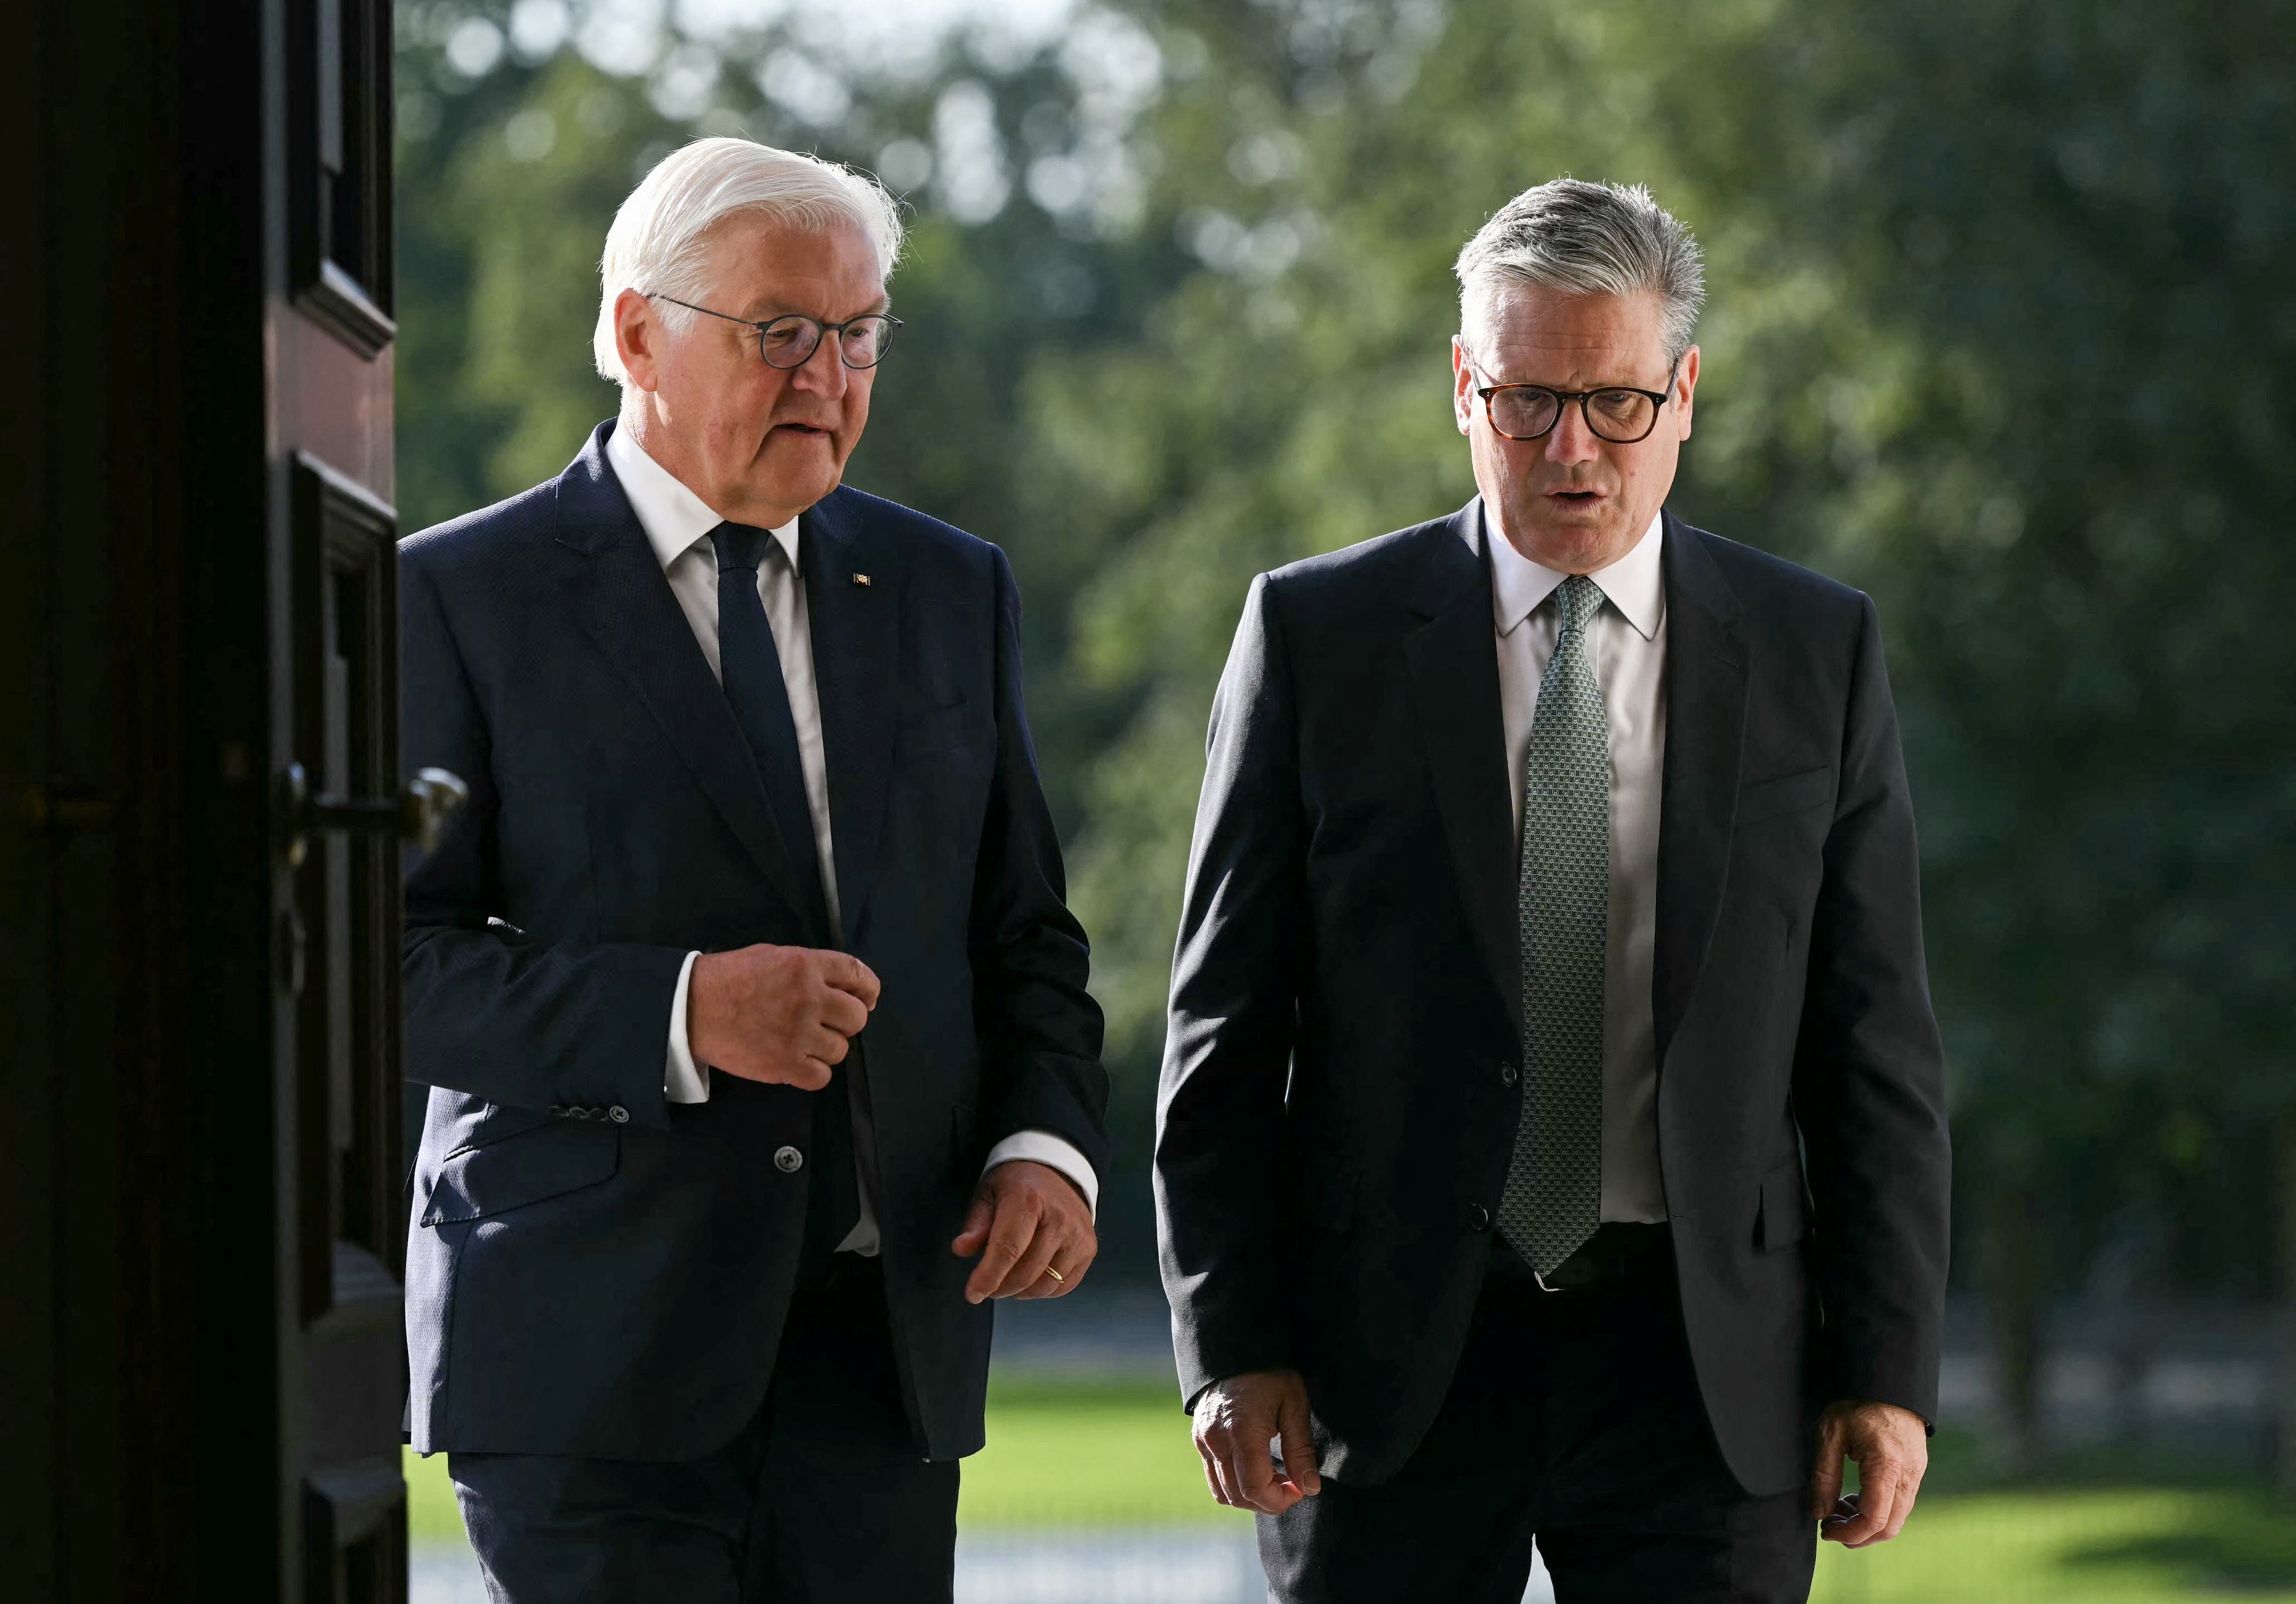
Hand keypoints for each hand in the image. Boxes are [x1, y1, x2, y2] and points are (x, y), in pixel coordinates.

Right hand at [685, 945, 879, 1090]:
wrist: (692, 1007)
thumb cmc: (730, 978)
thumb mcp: (773, 955)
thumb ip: (809, 967)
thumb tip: (841, 985)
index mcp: (807, 965)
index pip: (860, 976)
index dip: (868, 991)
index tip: (865, 1000)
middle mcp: (809, 997)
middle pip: (857, 1017)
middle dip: (846, 1022)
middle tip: (827, 1024)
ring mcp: (798, 1033)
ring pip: (841, 1049)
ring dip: (827, 1048)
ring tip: (804, 1042)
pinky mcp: (785, 1064)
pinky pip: (822, 1076)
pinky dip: (813, 1072)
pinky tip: (798, 1062)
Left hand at [951, 1159, 1095, 1302]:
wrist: (1057, 1171)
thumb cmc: (1017, 1186)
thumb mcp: (988, 1194)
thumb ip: (976, 1224)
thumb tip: (961, 1249)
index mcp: (1029, 1200)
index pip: (1008, 1248)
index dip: (989, 1276)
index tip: (972, 1294)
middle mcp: (1059, 1219)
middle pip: (1026, 1273)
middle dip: (1000, 1288)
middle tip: (987, 1285)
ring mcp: (1078, 1236)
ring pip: (1045, 1285)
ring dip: (1020, 1292)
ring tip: (1006, 1280)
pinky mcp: (1089, 1249)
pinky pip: (1063, 1286)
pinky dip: (1041, 1290)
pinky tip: (1029, 1278)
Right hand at [1192, 1370, 1322, 1515]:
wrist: (1236, 1345)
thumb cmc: (1270, 1373)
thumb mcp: (1293, 1406)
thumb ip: (1300, 1450)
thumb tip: (1310, 1488)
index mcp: (1242, 1432)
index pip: (1255, 1490)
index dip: (1280, 1501)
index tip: (1299, 1490)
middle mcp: (1217, 1440)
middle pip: (1238, 1497)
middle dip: (1268, 1501)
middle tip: (1291, 1486)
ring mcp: (1203, 1440)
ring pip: (1223, 1492)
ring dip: (1250, 1496)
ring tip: (1275, 1478)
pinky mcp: (1199, 1438)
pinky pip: (1213, 1477)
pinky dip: (1235, 1484)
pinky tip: (1256, 1468)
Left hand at [1812, 1399, 1928, 1545]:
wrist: (1887, 1380)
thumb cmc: (1856, 1403)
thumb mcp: (1829, 1433)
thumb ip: (1824, 1476)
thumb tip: (1819, 1513)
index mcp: (1886, 1465)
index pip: (1874, 1519)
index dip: (1849, 1534)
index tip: (1825, 1530)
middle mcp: (1908, 1475)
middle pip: (1890, 1527)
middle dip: (1858, 1535)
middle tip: (1830, 1524)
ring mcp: (1916, 1474)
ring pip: (1897, 1518)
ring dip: (1867, 1523)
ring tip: (1838, 1507)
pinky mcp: (1916, 1471)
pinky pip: (1900, 1504)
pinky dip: (1878, 1510)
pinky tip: (1855, 1497)